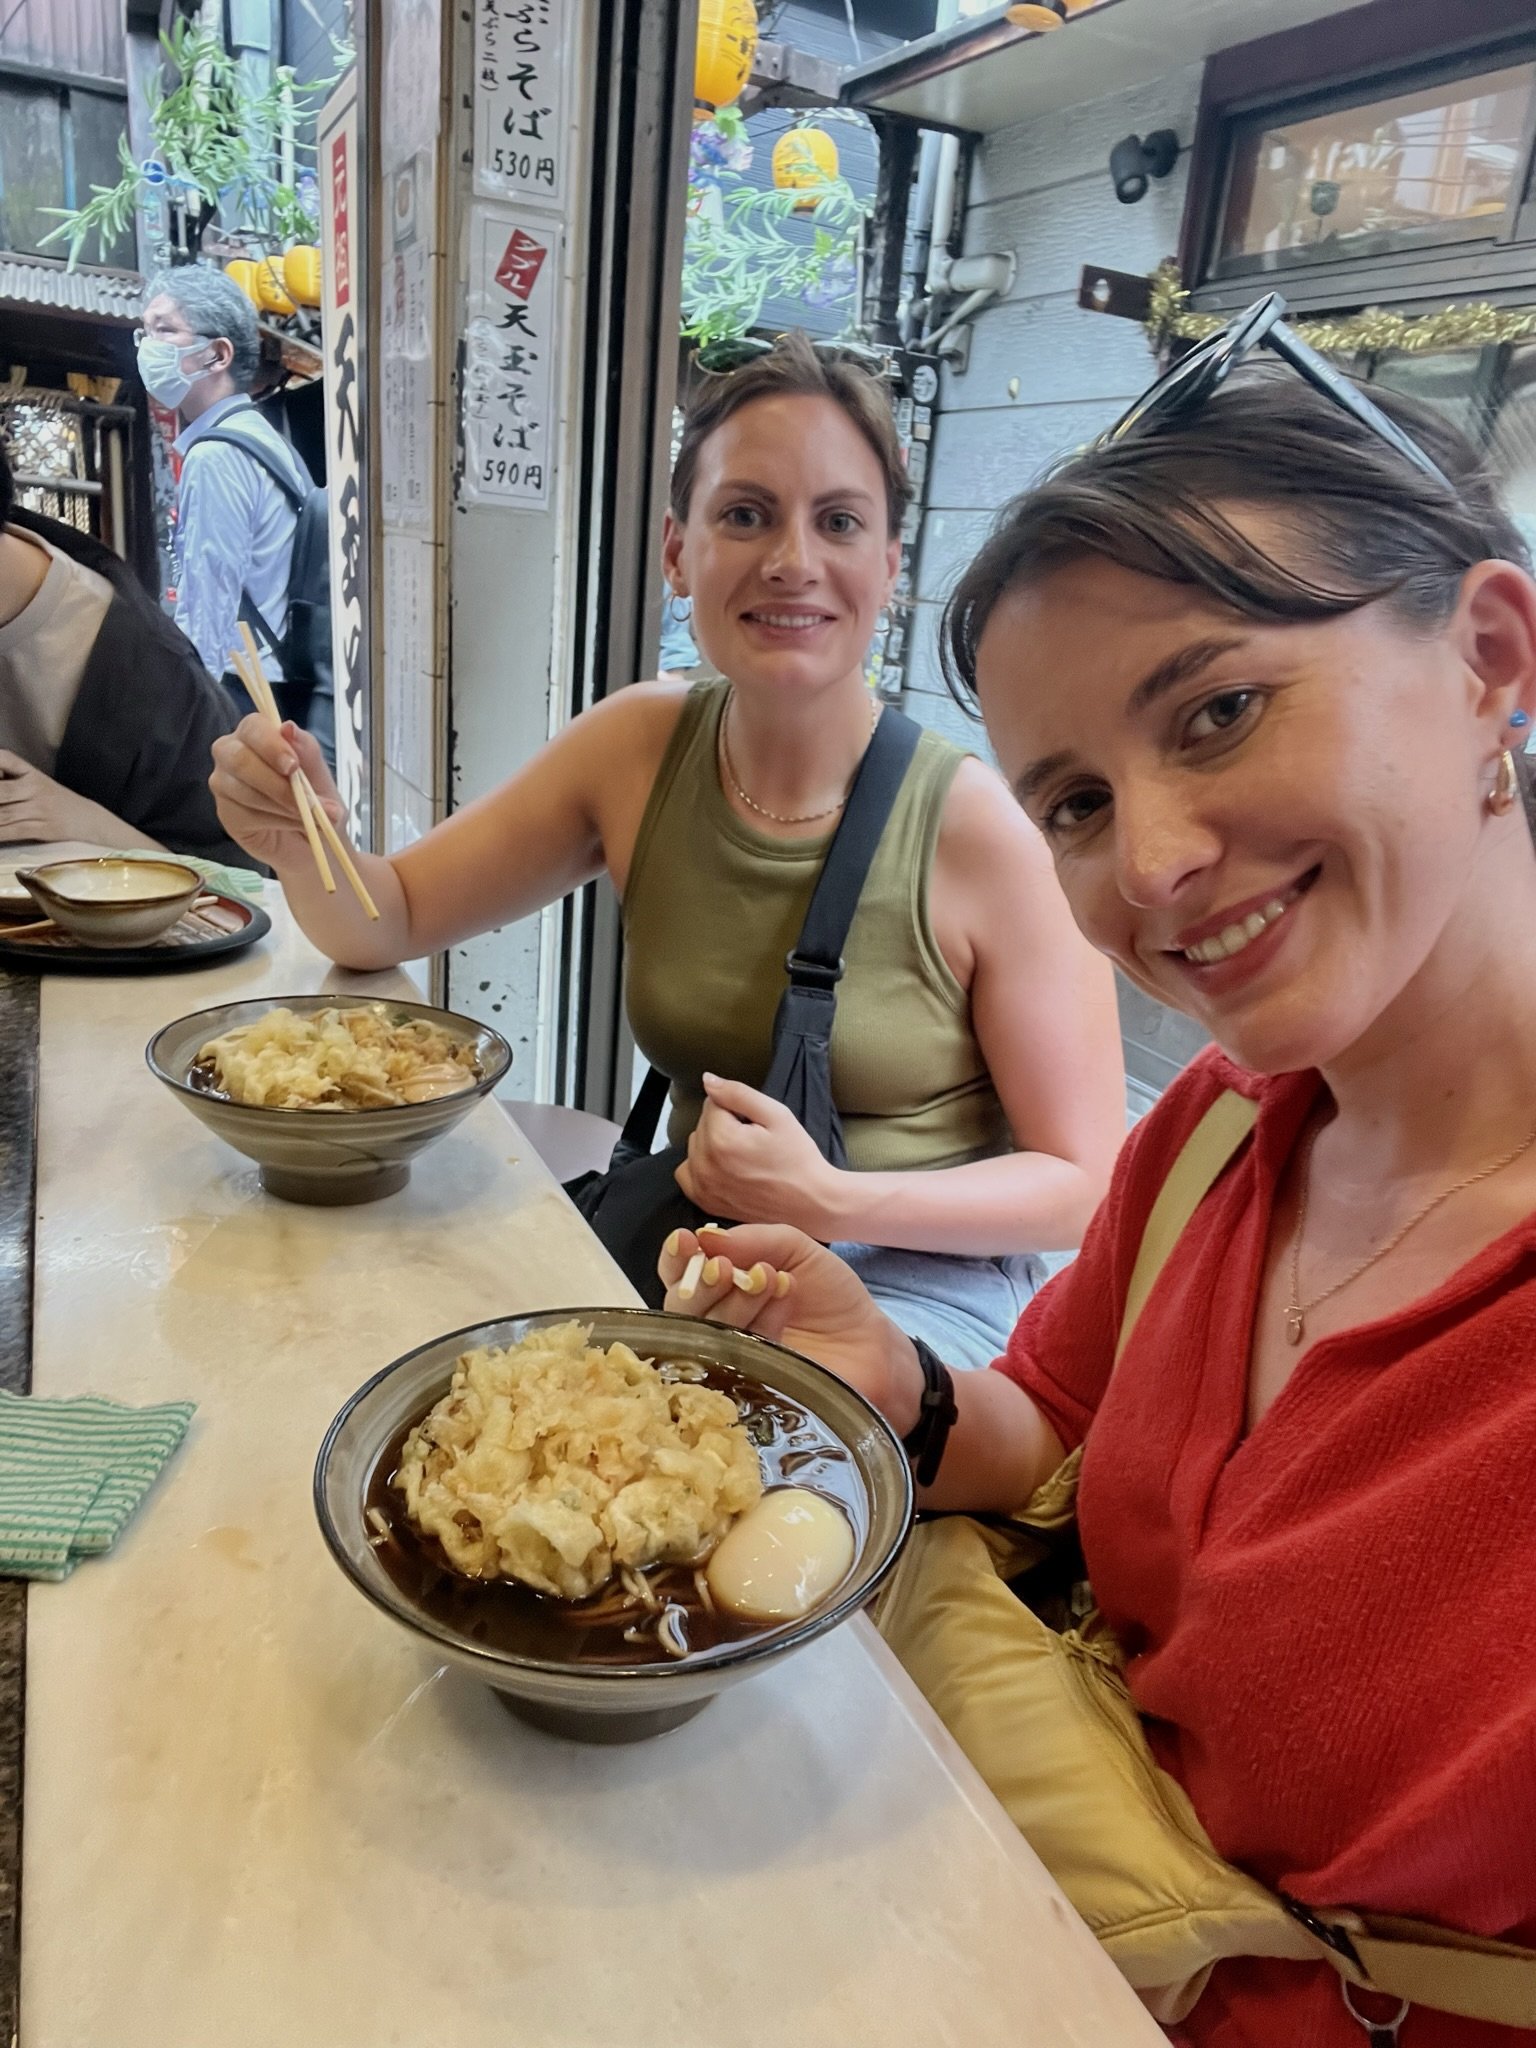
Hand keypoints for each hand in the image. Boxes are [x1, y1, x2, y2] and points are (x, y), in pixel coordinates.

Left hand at [0, 751, 147, 847]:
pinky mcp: (41, 829)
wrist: (89, 821)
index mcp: (32, 773)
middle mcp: (35, 788)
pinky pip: (11, 831)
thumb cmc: (56, 803)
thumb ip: (10, 780)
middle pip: (1, 791)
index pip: (5, 759)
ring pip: (3, 814)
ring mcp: (39, 809)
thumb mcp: (36, 783)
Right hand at [208, 715, 342, 871]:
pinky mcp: (225, 812)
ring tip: (309, 817)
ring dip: (281, 805)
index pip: (253, 727)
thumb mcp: (322, 778)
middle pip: (238, 757)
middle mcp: (233, 753)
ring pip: (242, 789)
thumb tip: (288, 728)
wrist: (316, 840)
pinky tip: (291, 825)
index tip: (293, 766)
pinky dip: (275, 821)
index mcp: (258, 735)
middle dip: (274, 781)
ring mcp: (224, 783)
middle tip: (304, 799)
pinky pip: (244, 813)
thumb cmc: (316, 801)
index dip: (271, 745)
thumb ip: (308, 752)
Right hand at [658, 1222, 922, 1433]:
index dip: (676, 1257)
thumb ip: (754, 1239)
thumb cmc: (830, 1297)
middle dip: (700, 1283)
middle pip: (679, 1305)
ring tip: (769, 1279)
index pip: (678, 1271)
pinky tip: (782, 1306)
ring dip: (732, 1301)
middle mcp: (714, 1322)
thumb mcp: (796, 1250)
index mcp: (719, 1286)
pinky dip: (756, 1324)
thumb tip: (705, 1238)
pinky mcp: (744, 1389)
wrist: (871, 1345)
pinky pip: (732, 1358)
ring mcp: (726, 1358)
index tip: (687, 1242)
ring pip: (703, 1331)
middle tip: (726, 1269)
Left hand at [674, 1073, 842, 1234]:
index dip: (738, 1109)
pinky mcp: (704, 1201)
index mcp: (721, 1139)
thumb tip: (707, 1080)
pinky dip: (700, 1165)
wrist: (809, 1203)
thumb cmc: (797, 1158)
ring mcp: (702, 1186)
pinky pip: (687, 1172)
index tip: (756, 1125)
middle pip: (702, 1123)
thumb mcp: (777, 1115)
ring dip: (712, 1144)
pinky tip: (723, 1168)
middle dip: (724, 1125)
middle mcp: (705, 1164)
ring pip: (695, 1145)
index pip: (713, 1102)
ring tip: (742, 1156)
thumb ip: (738, 1093)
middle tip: (754, 1141)